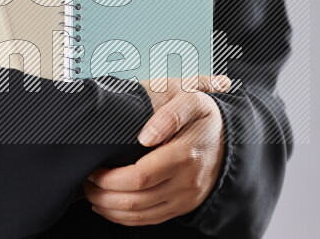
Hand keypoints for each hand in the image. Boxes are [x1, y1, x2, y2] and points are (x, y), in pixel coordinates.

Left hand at [84, 76, 228, 225]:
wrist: (231, 137)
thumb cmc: (205, 117)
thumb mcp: (193, 99)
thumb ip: (170, 114)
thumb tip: (145, 135)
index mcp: (185, 154)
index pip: (139, 176)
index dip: (111, 177)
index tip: (95, 167)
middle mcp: (186, 181)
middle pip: (135, 199)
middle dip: (103, 194)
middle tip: (87, 180)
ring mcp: (185, 197)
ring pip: (140, 214)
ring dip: (109, 208)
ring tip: (93, 193)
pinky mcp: (183, 206)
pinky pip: (150, 219)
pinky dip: (125, 218)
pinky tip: (110, 207)